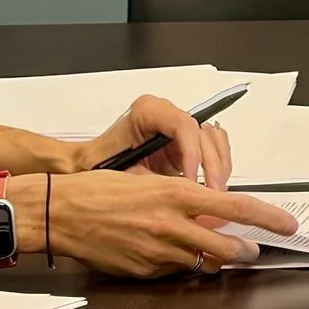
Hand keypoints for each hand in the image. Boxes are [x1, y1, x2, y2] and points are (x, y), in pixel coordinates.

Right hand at [48, 170, 296, 276]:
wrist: (59, 212)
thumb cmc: (99, 190)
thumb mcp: (148, 182)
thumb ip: (182, 198)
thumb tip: (211, 211)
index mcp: (175, 194)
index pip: (236, 206)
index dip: (268, 218)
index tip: (288, 225)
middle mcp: (171, 224)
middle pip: (227, 246)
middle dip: (245, 250)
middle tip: (253, 250)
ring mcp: (158, 251)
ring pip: (203, 262)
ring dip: (212, 258)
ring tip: (212, 251)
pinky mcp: (144, 270)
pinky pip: (174, 271)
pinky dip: (179, 263)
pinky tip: (167, 253)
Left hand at [75, 93, 231, 187]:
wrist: (88, 168)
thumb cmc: (97, 167)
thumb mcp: (124, 176)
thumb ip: (154, 182)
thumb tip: (183, 196)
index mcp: (148, 111)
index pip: (184, 126)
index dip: (193, 155)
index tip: (192, 182)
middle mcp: (166, 114)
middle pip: (204, 134)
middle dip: (212, 166)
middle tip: (212, 194)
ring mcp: (178, 128)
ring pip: (214, 140)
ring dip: (219, 168)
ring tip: (214, 195)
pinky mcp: (185, 143)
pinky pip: (213, 150)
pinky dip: (218, 169)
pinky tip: (212, 190)